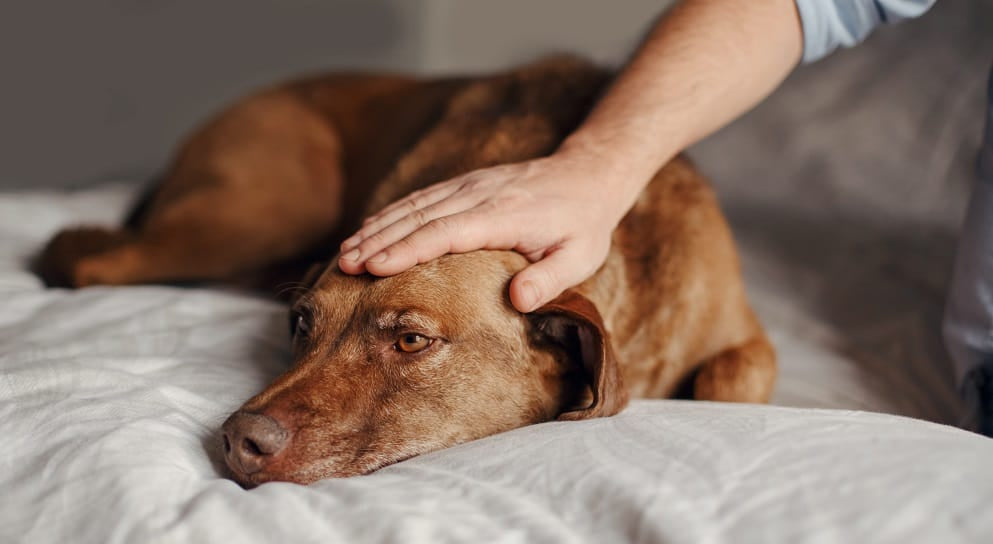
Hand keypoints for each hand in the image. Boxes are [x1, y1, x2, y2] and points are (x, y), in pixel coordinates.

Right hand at [337, 151, 628, 311]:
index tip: (374, 267)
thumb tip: (518, 301)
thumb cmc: (583, 224)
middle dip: (379, 241)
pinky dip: (392, 214)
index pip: (446, 232)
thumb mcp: (580, 257)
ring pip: (414, 205)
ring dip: (378, 227)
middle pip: (419, 217)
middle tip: (345, 265)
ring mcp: (469, 185)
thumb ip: (550, 280)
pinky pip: (422, 198)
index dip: (408, 249)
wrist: (587, 174)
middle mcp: (479, 195)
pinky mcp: (466, 183)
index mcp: (503, 215)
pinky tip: (370, 229)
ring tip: (346, 253)